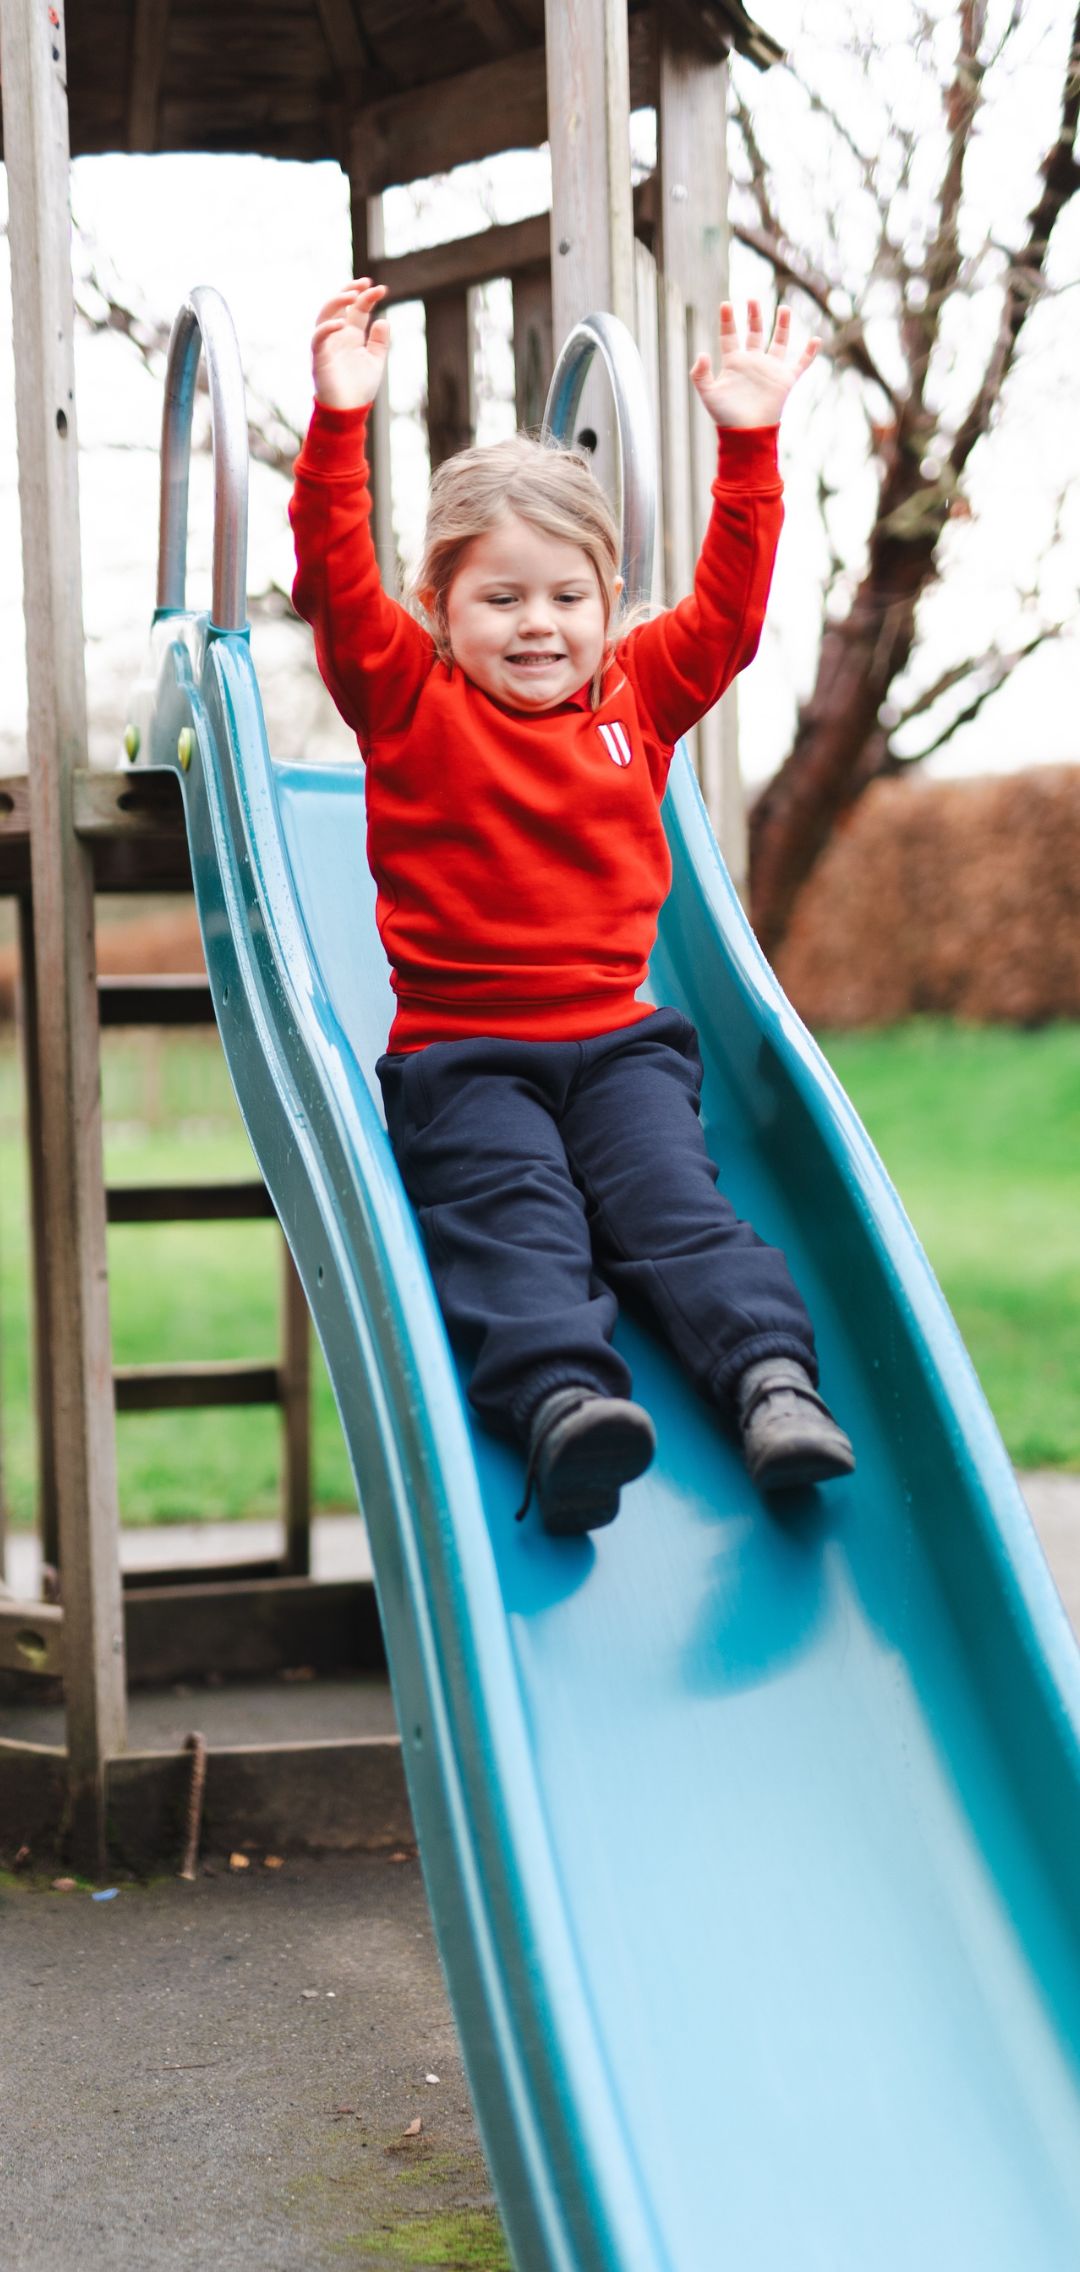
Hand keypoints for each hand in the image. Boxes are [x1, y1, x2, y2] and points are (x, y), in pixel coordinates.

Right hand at [311, 279, 388, 410]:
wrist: (348, 412)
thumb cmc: (360, 388)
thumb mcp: (375, 361)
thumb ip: (379, 342)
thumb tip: (384, 320)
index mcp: (351, 335)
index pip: (357, 309)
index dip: (367, 297)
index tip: (380, 289)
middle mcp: (338, 335)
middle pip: (338, 305)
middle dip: (349, 290)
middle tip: (364, 283)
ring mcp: (327, 344)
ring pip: (324, 315)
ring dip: (336, 302)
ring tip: (352, 294)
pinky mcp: (318, 357)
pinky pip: (318, 338)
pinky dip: (327, 328)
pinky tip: (342, 323)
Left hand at [690, 300, 819, 428]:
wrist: (747, 433)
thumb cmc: (725, 416)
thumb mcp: (708, 394)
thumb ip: (700, 375)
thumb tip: (702, 354)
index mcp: (734, 363)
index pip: (730, 336)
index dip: (728, 320)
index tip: (726, 304)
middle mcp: (753, 362)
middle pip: (754, 333)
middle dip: (754, 316)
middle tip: (752, 299)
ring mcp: (770, 369)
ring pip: (778, 342)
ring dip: (782, 325)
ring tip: (783, 307)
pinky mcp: (785, 380)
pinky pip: (800, 364)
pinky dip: (809, 353)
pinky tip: (816, 340)